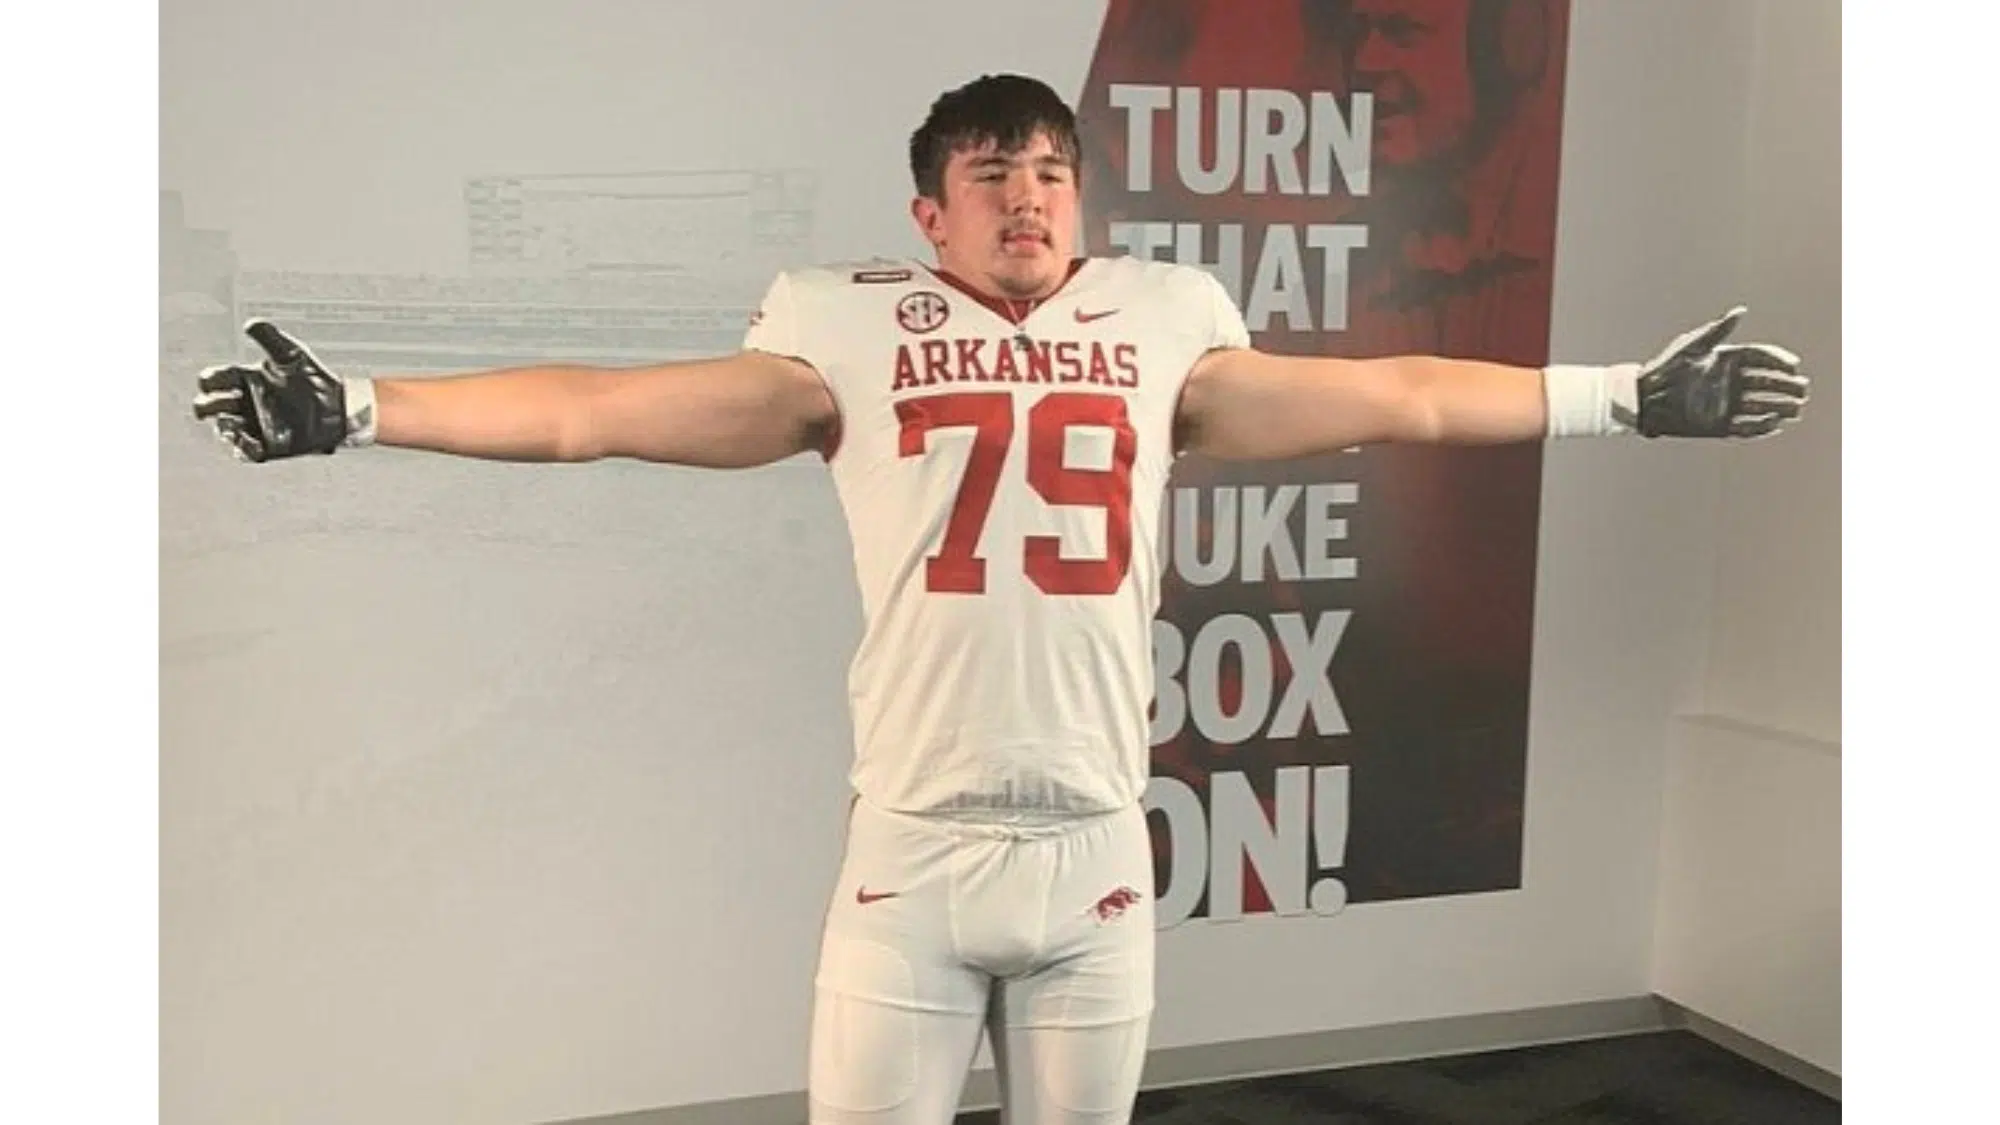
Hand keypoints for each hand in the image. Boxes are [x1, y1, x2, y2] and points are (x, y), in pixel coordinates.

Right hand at [192, 321, 359, 461]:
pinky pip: (246, 452)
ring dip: (223, 427)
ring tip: (231, 423)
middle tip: (214, 406)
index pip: (215, 379)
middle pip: (212, 405)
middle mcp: (245, 403)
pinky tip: (252, 443)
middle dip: (207, 406)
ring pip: (224, 429)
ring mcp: (255, 425)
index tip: (213, 380)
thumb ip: (272, 338)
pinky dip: (244, 448)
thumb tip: (251, 324)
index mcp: (245, 380)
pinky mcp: (267, 445)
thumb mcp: (292, 354)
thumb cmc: (314, 378)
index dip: (210, 380)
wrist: (340, 406)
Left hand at [1629, 307, 1808, 438]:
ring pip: (1762, 406)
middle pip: (1767, 383)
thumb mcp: (1692, 346)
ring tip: (1797, 409)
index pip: (1761, 359)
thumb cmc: (1666, 367)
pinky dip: (1762, 427)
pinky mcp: (1718, 424)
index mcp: (1727, 361)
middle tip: (1802, 389)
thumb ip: (1717, 330)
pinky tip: (1776, 423)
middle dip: (1786, 386)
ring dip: (1781, 407)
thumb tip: (1740, 311)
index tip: (1793, 366)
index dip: (1779, 361)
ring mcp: (1725, 404)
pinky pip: (1746, 428)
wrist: (1644, 398)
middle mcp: (1730, 382)